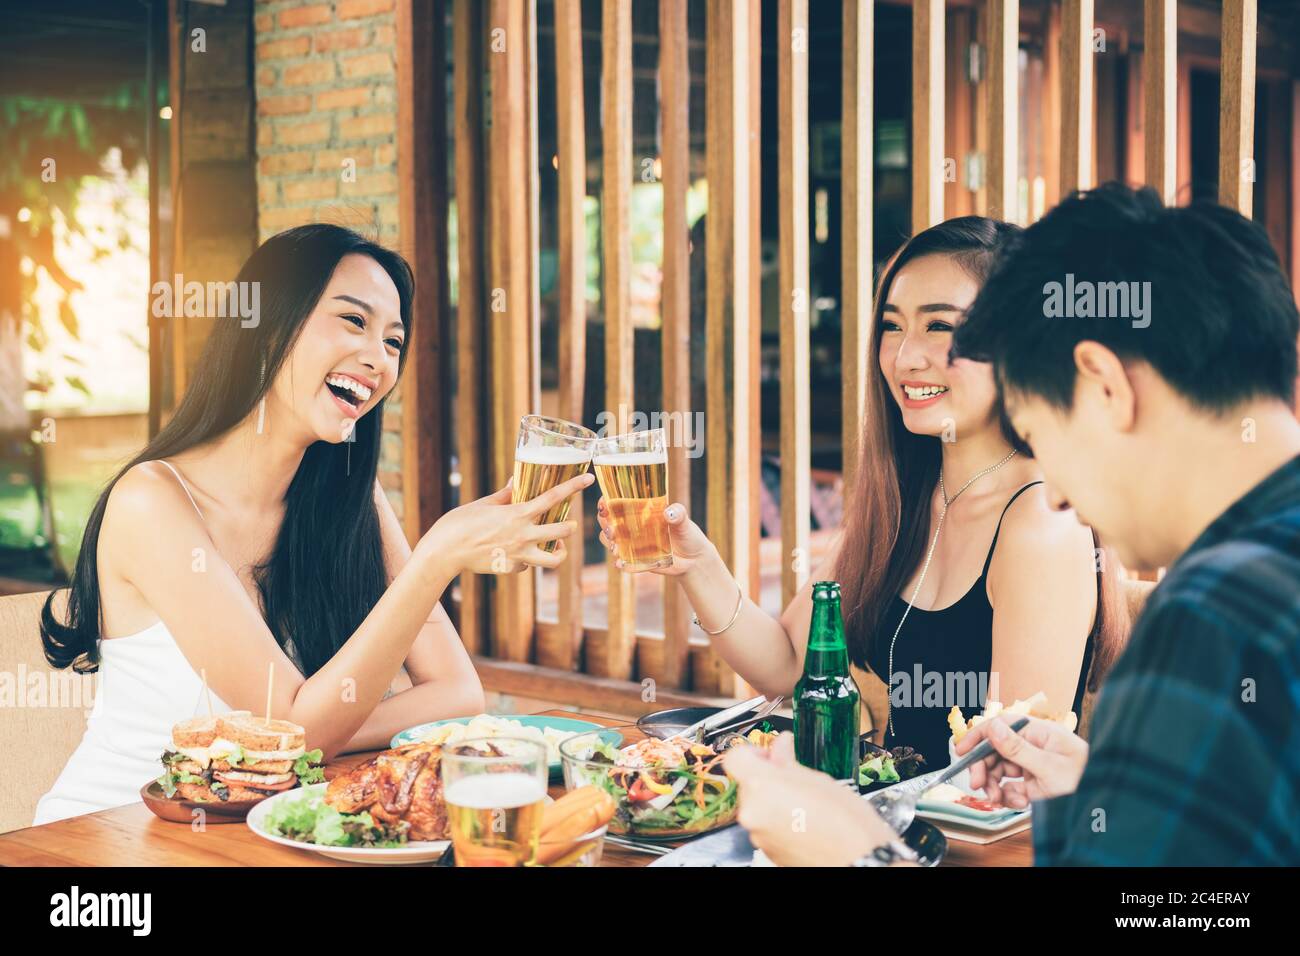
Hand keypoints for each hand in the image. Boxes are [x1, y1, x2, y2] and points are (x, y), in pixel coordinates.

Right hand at [420, 473, 592, 574]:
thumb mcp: (484, 503)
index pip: (554, 497)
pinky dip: (528, 561)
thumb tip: (517, 480)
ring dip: (559, 552)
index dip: (574, 486)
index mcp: (518, 513)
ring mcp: (519, 555)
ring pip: (554, 560)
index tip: (589, 478)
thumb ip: (506, 494)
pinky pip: (528, 567)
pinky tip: (520, 555)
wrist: (445, 551)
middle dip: (570, 527)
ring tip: (556, 546)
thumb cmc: (460, 522)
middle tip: (569, 525)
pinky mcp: (511, 569)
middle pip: (563, 532)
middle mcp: (523, 535)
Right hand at [595, 499, 712, 574]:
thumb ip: (678, 514)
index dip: (606, 501)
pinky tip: (621, 563)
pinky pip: (622, 562)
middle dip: (604, 523)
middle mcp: (632, 526)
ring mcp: (632, 544)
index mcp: (640, 510)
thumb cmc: (688, 534)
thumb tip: (669, 512)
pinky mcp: (636, 560)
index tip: (604, 503)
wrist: (694, 560)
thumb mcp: (684, 521)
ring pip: (609, 541)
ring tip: (616, 547)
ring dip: (609, 543)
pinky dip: (620, 563)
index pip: (617, 502)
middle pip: (607, 521)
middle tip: (612, 529)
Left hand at [723, 733, 898, 866]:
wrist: (858, 860)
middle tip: (795, 779)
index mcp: (761, 786)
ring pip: (758, 806)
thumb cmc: (845, 822)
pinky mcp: (767, 851)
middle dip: (768, 779)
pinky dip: (779, 821)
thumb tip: (780, 746)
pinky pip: (767, 826)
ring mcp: (758, 835)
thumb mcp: (817, 779)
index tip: (770, 755)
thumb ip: (788, 761)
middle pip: (748, 784)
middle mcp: (753, 812)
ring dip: (775, 801)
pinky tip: (804, 822)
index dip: (752, 752)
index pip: (735, 758)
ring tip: (806, 804)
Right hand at [955, 714, 1088, 807]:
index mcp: (1040, 733)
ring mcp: (1034, 765)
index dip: (979, 737)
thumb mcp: (1049, 767)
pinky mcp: (1036, 784)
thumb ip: (1017, 748)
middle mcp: (1035, 746)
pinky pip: (1011, 786)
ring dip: (995, 786)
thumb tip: (992, 727)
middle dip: (984, 768)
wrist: (1105, 806)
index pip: (1001, 726)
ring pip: (1001, 770)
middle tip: (978, 786)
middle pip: (996, 751)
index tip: (960, 751)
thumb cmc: (1086, 782)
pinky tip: (1017, 803)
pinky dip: (1009, 796)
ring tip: (999, 800)